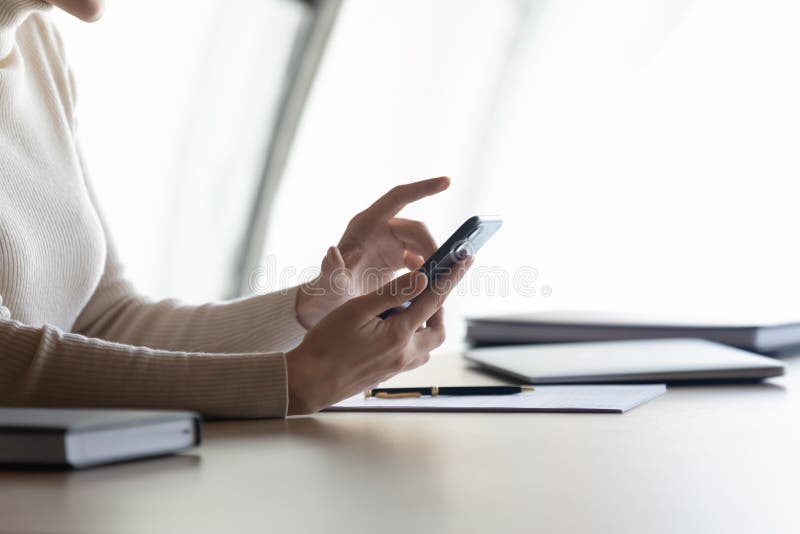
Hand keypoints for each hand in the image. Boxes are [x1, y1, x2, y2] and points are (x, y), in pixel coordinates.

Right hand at [286, 257, 472, 414]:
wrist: (308, 383)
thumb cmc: (325, 345)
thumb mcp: (356, 310)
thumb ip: (392, 294)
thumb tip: (423, 278)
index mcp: (399, 335)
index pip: (434, 300)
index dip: (451, 277)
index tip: (466, 259)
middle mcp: (405, 354)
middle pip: (438, 328)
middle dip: (438, 305)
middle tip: (429, 286)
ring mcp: (398, 367)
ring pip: (427, 343)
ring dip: (426, 323)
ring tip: (408, 305)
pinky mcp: (389, 373)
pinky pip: (413, 353)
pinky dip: (412, 336)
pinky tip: (393, 327)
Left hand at [295, 177, 449, 327]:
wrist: (330, 306)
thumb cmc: (327, 292)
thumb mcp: (329, 284)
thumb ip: (331, 270)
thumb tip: (331, 251)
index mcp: (365, 224)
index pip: (398, 197)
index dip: (422, 188)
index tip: (447, 182)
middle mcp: (380, 228)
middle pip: (416, 229)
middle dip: (431, 247)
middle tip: (440, 272)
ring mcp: (390, 243)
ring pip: (422, 245)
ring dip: (432, 262)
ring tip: (438, 284)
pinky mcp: (397, 259)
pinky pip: (421, 260)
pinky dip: (428, 273)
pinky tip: (431, 290)